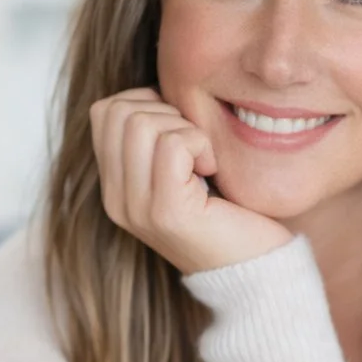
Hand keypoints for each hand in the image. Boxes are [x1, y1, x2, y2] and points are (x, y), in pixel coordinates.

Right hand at [90, 87, 294, 276]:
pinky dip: (200, 145)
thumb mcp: (184, 169)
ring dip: (185, 129)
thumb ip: (159, 135)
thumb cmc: (231, 213)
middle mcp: (117, 200)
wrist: (256, 270)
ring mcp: (137, 209)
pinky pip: (172, 145)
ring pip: (141, 123)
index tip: (183, 132)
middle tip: (196, 147)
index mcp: (116, 187)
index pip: (105, 111)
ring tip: (204, 162)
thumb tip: (157, 90)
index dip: (148, 103)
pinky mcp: (166, 213)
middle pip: (118, 111)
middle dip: (166, 112)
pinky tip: (213, 172)